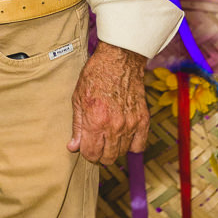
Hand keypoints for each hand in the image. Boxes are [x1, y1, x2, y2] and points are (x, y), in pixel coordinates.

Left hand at [67, 40, 148, 164]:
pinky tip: (124, 135)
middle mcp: (114, 126)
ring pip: (121, 153)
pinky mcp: (143, 120)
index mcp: (95, 120)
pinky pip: (139, 146)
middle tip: (97, 141)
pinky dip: (131, 145)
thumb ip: (77, 126)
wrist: (119, 59)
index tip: (86, 146)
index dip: (86, 152)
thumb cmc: (96, 75)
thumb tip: (73, 147)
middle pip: (107, 158)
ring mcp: (130, 124)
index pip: (91, 154)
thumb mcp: (78, 98)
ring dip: (114, 148)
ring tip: (108, 134)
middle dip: (99, 153)